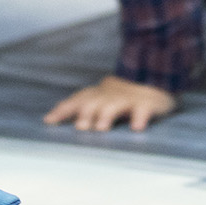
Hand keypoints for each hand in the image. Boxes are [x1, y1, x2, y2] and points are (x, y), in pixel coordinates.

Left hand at [44, 75, 177, 132]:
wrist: (156, 76)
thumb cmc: (123, 94)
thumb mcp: (101, 97)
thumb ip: (81, 105)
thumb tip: (52, 113)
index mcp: (98, 94)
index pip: (78, 100)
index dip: (64, 109)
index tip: (49, 121)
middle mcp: (110, 95)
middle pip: (95, 102)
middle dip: (87, 113)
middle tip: (80, 127)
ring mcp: (129, 99)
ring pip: (116, 105)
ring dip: (107, 115)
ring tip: (102, 128)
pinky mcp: (148, 105)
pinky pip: (144, 110)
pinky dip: (140, 117)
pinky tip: (136, 127)